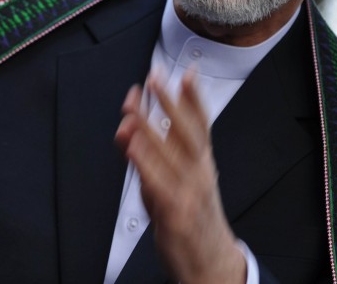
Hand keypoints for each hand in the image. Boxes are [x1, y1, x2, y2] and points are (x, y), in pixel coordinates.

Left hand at [115, 70, 244, 283]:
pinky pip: (157, 183)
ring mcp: (189, 192)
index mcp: (201, 163)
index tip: (188, 72)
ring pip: (169, 153)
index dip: (194, 98)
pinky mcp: (175, 213)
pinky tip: (131, 146)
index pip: (201, 125)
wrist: (209, 264)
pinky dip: (144, 163)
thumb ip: (149, 154)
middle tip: (156, 79)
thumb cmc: (190, 217)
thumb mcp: (174, 180)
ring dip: (149, 126)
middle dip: (170, 103)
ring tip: (132, 106)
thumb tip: (127, 127)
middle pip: (187, 132)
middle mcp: (199, 173)